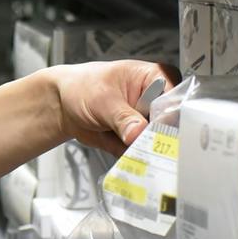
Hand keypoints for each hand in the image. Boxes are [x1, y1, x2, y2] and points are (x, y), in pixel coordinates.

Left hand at [49, 60, 176, 154]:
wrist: (63, 104)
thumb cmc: (83, 87)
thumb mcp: (103, 99)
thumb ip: (123, 117)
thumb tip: (138, 133)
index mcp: (155, 78)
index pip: (174, 99)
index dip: (169, 117)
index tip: (159, 132)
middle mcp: (156, 100)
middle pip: (171, 124)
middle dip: (159, 139)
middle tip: (145, 147)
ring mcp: (148, 122)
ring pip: (159, 142)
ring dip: (147, 152)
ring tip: (133, 155)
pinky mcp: (139, 139)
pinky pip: (144, 154)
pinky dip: (136, 160)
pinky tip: (128, 161)